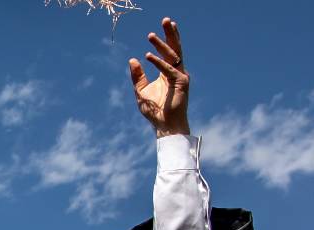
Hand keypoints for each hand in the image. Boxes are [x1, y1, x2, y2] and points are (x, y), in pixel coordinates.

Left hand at [129, 18, 189, 137]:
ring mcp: (180, 76)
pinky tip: (148, 56)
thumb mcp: (141, 91)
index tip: (160, 27)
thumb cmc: (155, 111)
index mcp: (168, 72)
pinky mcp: (181, 83)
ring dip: (161, 45)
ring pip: (172, 56)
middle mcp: (176, 71)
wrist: (164, 126)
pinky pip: (169, 69)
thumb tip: (132, 59)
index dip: (166, 39)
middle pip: (175, 48)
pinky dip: (158, 62)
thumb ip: (137, 76)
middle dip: (170, 33)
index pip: (168, 51)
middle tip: (166, 19)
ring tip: (151, 35)